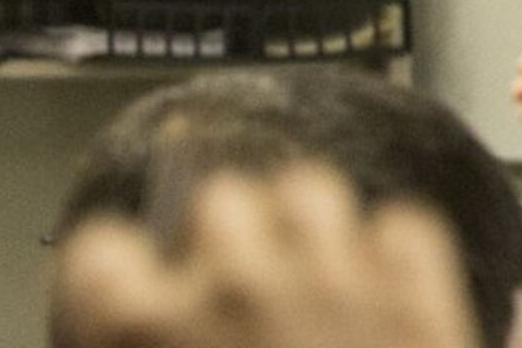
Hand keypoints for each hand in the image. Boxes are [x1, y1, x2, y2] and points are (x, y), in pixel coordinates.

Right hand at [49, 166, 479, 347]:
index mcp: (144, 331)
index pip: (101, 252)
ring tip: (308, 285)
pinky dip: (392, 256)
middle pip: (216, 202)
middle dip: (221, 248)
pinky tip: (380, 298)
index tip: (135, 300)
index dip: (120, 280)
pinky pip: (401, 225)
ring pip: (308, 189)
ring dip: (304, 230)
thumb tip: (125, 336)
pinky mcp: (420, 291)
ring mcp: (334, 277)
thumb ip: (129, 347)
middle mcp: (234, 286)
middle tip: (235, 305)